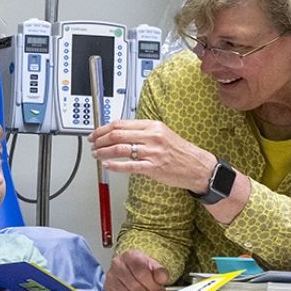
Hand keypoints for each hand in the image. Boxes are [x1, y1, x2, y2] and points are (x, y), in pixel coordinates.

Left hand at [90, 118, 216, 192]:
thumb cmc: (180, 151)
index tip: (95, 133)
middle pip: (117, 134)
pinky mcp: (153, 167)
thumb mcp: (162, 134)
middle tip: (92, 144)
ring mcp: (153, 152)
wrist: (198, 166)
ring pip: (120, 149)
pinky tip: (107, 164)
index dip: (103, 129)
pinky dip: (115, 165)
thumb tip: (120, 132)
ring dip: (103, 152)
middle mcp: (152, 136)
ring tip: (96, 155)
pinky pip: (129, 165)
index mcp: (152, 126)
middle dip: (100, 140)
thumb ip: (142, 132)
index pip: (121, 124)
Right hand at [107, 249, 170, 290]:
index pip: (142, 273)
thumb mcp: (155, 265)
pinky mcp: (107, 288)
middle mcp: (117, 264)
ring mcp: (110, 277)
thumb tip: (162, 279)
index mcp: (130, 256)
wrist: (132, 267)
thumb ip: (160, 272)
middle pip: (134, 286)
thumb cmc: (143, 267)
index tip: (159, 288)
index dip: (153, 285)